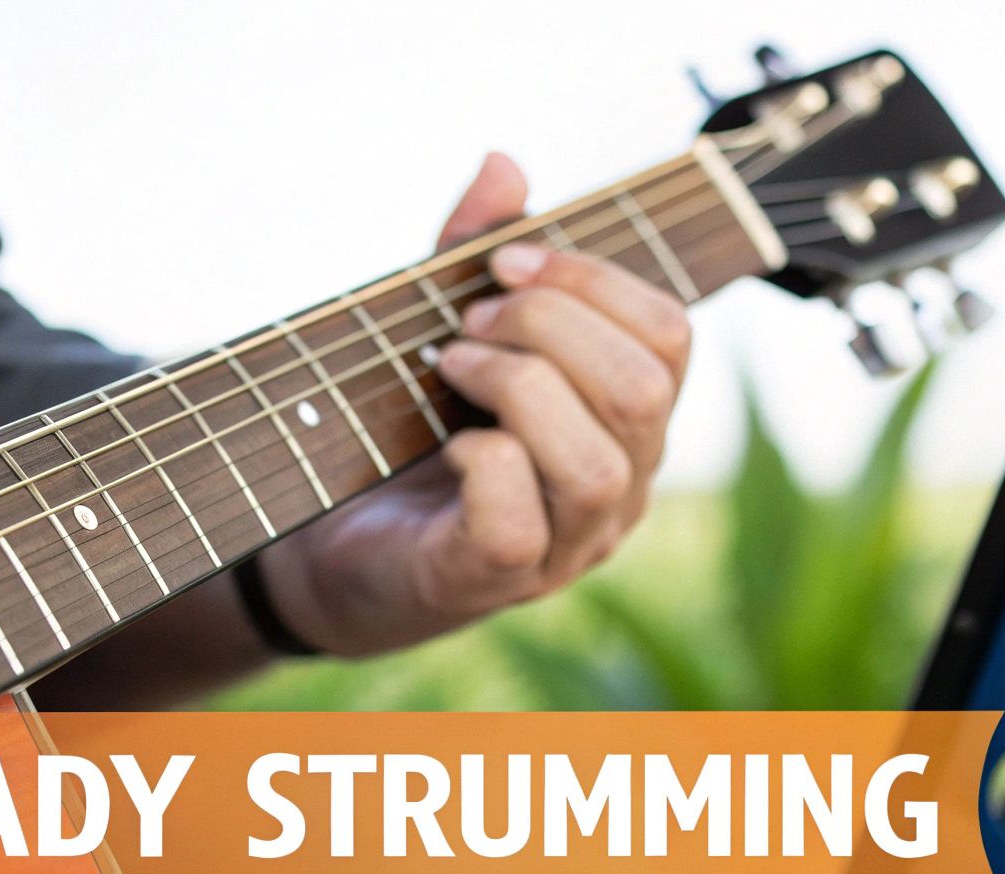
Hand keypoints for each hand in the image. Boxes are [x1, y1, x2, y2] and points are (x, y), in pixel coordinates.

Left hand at [261, 153, 691, 655]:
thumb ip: (475, 250)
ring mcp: (565, 545)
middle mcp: (619, 488)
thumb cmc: (408, 434)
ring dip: (516, 387)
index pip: (669, 336)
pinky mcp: (494, 581)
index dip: (594, 279)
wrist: (336, 544)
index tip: (505, 261)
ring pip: (596, 462)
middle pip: (643, 390)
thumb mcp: (444, 324)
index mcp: (627, 420)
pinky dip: (480, 463)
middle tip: (469, 321)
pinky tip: (446, 444)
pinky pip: (516, 522)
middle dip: (549, 326)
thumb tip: (501, 162)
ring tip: (450, 368)